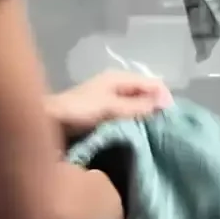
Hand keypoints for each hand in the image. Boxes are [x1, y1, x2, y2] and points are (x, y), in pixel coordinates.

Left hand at [47, 70, 172, 136]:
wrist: (47, 123)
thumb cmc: (78, 110)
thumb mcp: (110, 107)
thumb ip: (137, 105)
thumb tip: (166, 102)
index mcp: (119, 78)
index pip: (153, 84)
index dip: (164, 98)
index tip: (172, 120)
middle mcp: (117, 88)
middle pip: (146, 96)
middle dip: (157, 110)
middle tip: (167, 132)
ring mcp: (111, 103)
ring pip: (138, 110)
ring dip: (146, 121)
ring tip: (157, 138)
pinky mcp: (105, 118)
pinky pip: (127, 120)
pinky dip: (134, 128)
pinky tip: (140, 140)